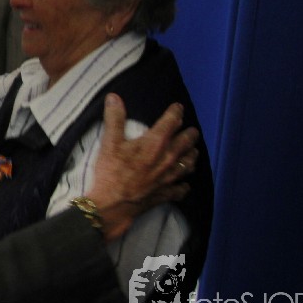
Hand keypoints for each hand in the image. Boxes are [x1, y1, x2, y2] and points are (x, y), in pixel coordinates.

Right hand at [86, 94, 198, 240]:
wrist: (112, 205)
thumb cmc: (111, 172)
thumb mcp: (109, 142)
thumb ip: (114, 118)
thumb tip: (114, 97)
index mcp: (154, 143)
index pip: (171, 122)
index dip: (176, 112)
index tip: (178, 107)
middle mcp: (166, 159)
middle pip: (185, 143)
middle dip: (190, 134)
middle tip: (192, 130)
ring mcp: (168, 178)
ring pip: (188, 164)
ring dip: (191, 156)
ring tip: (193, 152)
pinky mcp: (165, 194)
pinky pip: (181, 189)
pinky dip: (184, 185)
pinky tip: (184, 184)